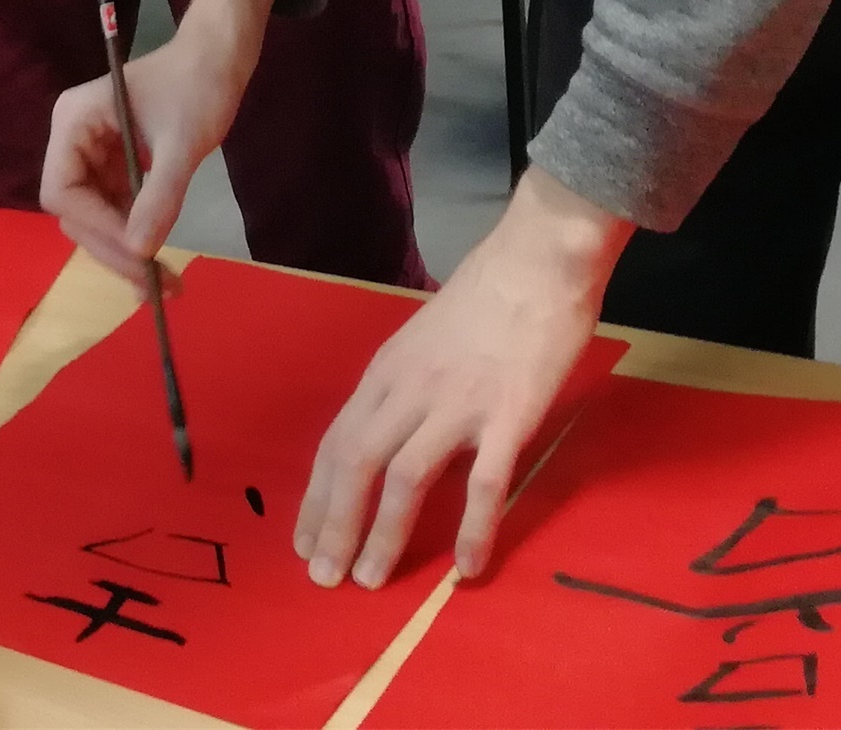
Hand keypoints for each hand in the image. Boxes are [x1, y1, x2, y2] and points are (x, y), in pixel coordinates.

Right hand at [40, 0, 283, 284]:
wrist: (221, 58)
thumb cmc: (199, 86)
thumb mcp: (182, 142)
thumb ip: (159, 196)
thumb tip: (139, 251)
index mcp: (74, 120)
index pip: (62, 189)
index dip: (95, 226)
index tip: (136, 252)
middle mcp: (73, 137)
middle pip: (76, 209)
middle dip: (113, 248)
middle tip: (154, 286)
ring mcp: (93, 151)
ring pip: (95, 216)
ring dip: (125, 250)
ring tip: (164, 285)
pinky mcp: (114, 163)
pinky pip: (115, 208)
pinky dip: (135, 235)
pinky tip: (157, 263)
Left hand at [296, 168, 632, 588]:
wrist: (538, 258)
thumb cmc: (486, 296)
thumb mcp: (423, 340)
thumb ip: (404, 387)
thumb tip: (387, 434)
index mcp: (386, 372)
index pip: (335, 443)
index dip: (316, 498)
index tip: (302, 541)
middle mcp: (409, 389)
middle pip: (356, 465)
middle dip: (333, 526)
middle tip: (322, 578)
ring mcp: (457, 403)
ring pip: (404, 479)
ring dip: (384, 535)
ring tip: (372, 581)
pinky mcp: (508, 415)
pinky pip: (485, 483)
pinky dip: (474, 529)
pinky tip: (468, 569)